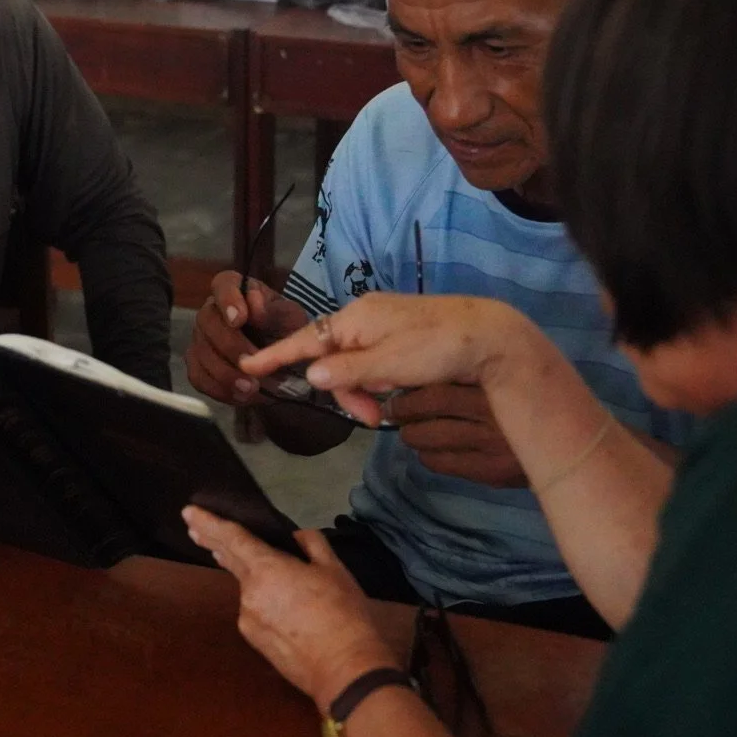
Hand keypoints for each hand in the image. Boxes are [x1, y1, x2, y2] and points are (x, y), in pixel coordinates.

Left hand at [182, 505, 398, 713]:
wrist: (344, 669)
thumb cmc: (342, 614)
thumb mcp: (334, 569)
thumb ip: (311, 544)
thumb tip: (294, 539)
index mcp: (266, 569)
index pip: (232, 538)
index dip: (209, 522)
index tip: (189, 511)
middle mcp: (248, 594)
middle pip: (229, 561)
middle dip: (211, 542)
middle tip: (195, 529)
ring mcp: (248, 620)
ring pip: (250, 589)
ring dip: (256, 578)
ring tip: (286, 582)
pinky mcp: (254, 641)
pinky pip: (256, 610)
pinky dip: (266, 601)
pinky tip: (290, 610)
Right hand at [185, 271, 309, 405]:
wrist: (285, 362)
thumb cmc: (287, 333)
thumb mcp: (291, 320)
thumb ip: (274, 312)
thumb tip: (254, 305)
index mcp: (237, 290)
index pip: (223, 284)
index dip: (227, 300)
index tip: (239, 319)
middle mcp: (212, 311)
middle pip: (207, 321)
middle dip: (229, 345)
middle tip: (250, 363)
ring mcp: (202, 339)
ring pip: (200, 352)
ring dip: (224, 373)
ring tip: (251, 388)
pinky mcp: (199, 365)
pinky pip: (198, 377)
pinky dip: (219, 389)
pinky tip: (240, 396)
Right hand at [239, 294, 547, 425]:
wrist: (488, 335)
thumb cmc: (437, 347)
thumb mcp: (389, 365)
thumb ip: (347, 372)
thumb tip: (311, 376)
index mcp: (355, 318)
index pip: (304, 340)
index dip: (275, 356)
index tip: (247, 366)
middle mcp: (363, 316)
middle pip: (331, 358)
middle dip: (343, 392)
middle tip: (369, 419)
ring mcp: (382, 323)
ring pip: (352, 362)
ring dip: (361, 390)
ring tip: (384, 409)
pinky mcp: (399, 333)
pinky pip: (371, 359)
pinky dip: (375, 379)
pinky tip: (393, 389)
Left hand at [389, 383, 527, 486]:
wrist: (571, 444)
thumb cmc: (529, 401)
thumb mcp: (507, 377)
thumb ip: (476, 372)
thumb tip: (424, 370)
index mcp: (495, 384)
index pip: (436, 388)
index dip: (409, 391)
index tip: (397, 388)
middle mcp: (492, 414)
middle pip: (429, 411)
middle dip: (403, 412)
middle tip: (395, 411)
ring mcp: (490, 445)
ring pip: (431, 439)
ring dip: (412, 435)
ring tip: (410, 430)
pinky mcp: (491, 472)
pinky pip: (445, 464)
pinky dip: (429, 457)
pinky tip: (429, 451)